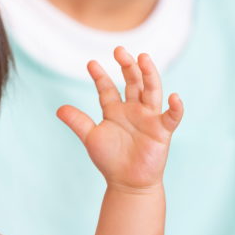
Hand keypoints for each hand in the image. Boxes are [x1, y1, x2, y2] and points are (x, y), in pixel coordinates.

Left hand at [57, 46, 182, 190]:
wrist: (127, 183)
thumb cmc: (110, 160)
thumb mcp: (91, 138)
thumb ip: (78, 122)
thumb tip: (59, 108)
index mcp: (115, 110)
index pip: (107, 88)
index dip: (99, 76)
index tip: (90, 63)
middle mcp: (133, 109)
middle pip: (132, 82)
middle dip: (127, 66)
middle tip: (119, 50)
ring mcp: (149, 118)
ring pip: (151, 90)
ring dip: (149, 74)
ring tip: (143, 58)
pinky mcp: (162, 130)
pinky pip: (171, 117)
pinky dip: (175, 108)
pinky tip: (174, 97)